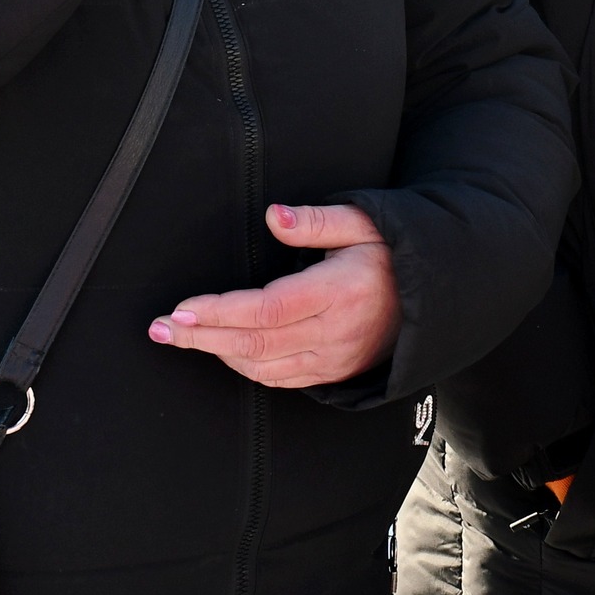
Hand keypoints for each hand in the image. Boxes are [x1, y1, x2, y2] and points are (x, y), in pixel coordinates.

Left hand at [147, 204, 401, 387]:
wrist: (432, 294)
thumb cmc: (393, 252)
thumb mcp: (363, 221)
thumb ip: (316, 220)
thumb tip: (273, 215)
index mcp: (340, 291)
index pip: (266, 309)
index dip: (219, 312)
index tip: (182, 307)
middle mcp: (335, 331)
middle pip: (254, 343)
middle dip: (201, 336)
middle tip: (162, 327)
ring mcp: (334, 357)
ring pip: (263, 367)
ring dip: (217, 353)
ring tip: (182, 336)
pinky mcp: (334, 372)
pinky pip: (281, 379)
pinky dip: (246, 368)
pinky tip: (222, 351)